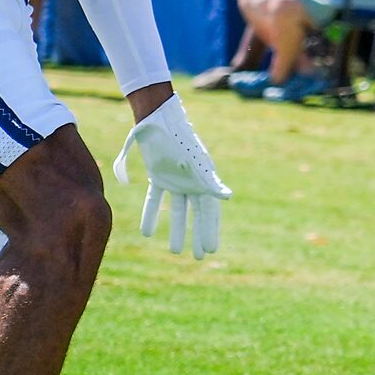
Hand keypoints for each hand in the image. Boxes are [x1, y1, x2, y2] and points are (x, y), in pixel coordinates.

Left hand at [114, 95, 232, 258]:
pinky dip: (151, 215)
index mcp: (203, 178)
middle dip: (198, 235)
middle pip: (197, 214)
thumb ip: (210, 181)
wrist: (157, 117)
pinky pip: (156, 199)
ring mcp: (175, 179)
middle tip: (199, 257)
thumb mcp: (194, 162)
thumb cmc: (179, 137)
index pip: (209, 211)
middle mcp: (191, 181)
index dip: (210, 231)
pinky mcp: (158, 175)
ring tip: (175, 251)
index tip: (211, 250)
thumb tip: (227, 197)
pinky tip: (147, 233)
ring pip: (178, 210)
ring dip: (177, 230)